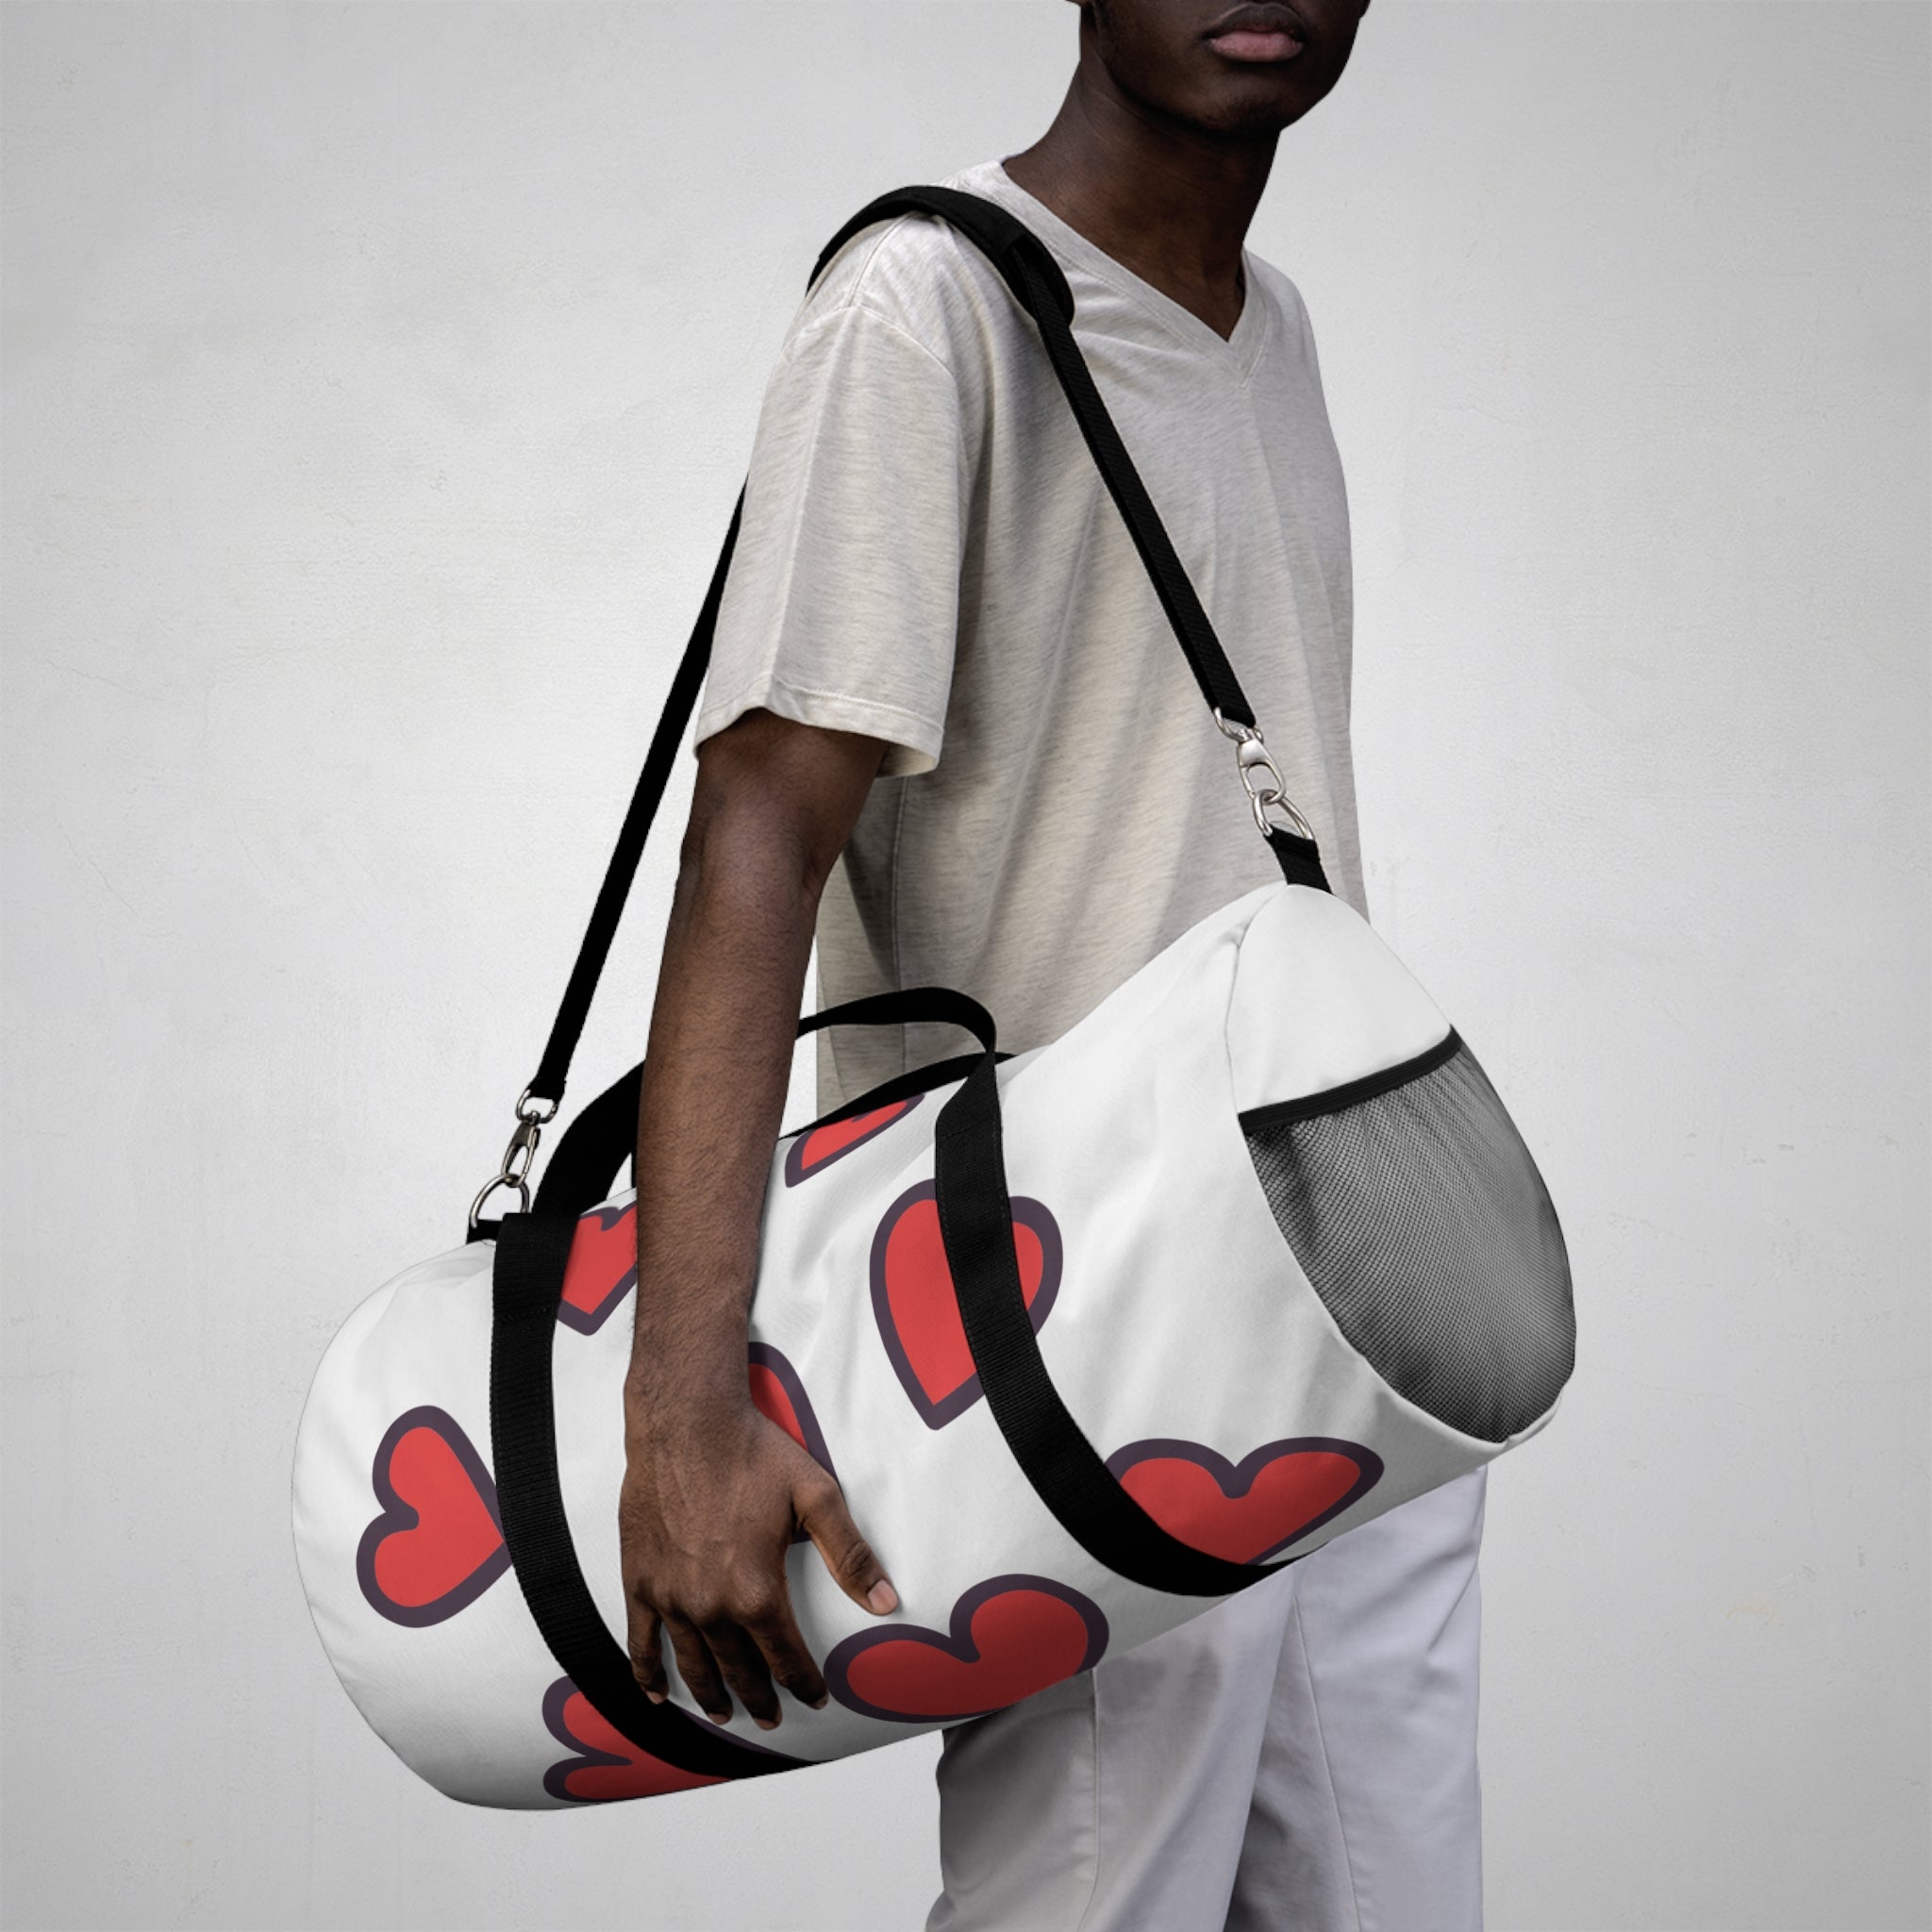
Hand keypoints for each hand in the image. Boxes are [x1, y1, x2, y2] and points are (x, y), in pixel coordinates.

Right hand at [619, 1388, 897, 1729]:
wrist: (685, 1422)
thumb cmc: (753, 1453)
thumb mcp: (816, 1497)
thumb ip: (851, 1555)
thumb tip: (887, 1601)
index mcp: (757, 1591)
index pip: (786, 1657)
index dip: (804, 1684)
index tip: (814, 1700)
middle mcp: (710, 1606)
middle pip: (739, 1671)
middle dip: (761, 1699)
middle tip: (772, 1719)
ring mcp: (670, 1597)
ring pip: (693, 1665)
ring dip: (712, 1696)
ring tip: (726, 1715)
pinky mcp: (638, 1581)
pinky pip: (640, 1643)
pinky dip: (647, 1674)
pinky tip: (657, 1695)